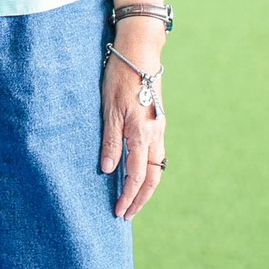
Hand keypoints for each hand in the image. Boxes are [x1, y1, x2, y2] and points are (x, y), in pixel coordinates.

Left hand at [100, 20, 167, 220]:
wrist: (140, 53)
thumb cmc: (120, 78)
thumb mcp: (109, 109)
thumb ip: (111, 140)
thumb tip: (109, 170)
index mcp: (142, 133)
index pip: (138, 175)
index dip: (129, 196)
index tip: (119, 212)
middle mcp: (155, 134)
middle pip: (152, 176)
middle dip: (140, 198)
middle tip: (127, 215)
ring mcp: (159, 128)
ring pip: (156, 166)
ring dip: (146, 186)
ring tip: (133, 200)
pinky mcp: (157, 122)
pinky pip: (156, 153)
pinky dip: (149, 169)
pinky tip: (138, 173)